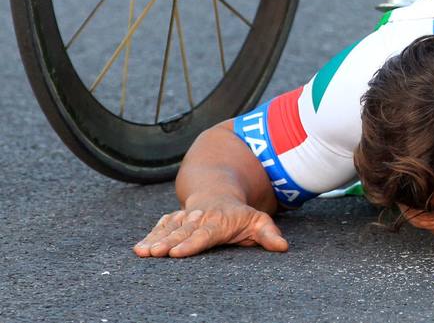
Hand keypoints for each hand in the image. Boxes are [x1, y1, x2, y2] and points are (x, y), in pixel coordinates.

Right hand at [133, 199, 287, 257]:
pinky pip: (161, 226)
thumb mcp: (258, 221)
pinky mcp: (174, 219)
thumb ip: (268, 234)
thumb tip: (283, 246)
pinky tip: (139, 247)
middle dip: (168, 242)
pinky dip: (150, 235)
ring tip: (143, 251)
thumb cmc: (239, 214)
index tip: (178, 253)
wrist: (217, 191)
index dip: (192, 243)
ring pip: (170, 228)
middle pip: (183, 232)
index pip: (206, 233)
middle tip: (155, 253)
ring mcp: (185, 217)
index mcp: (220, 221)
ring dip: (156, 239)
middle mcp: (200, 218)